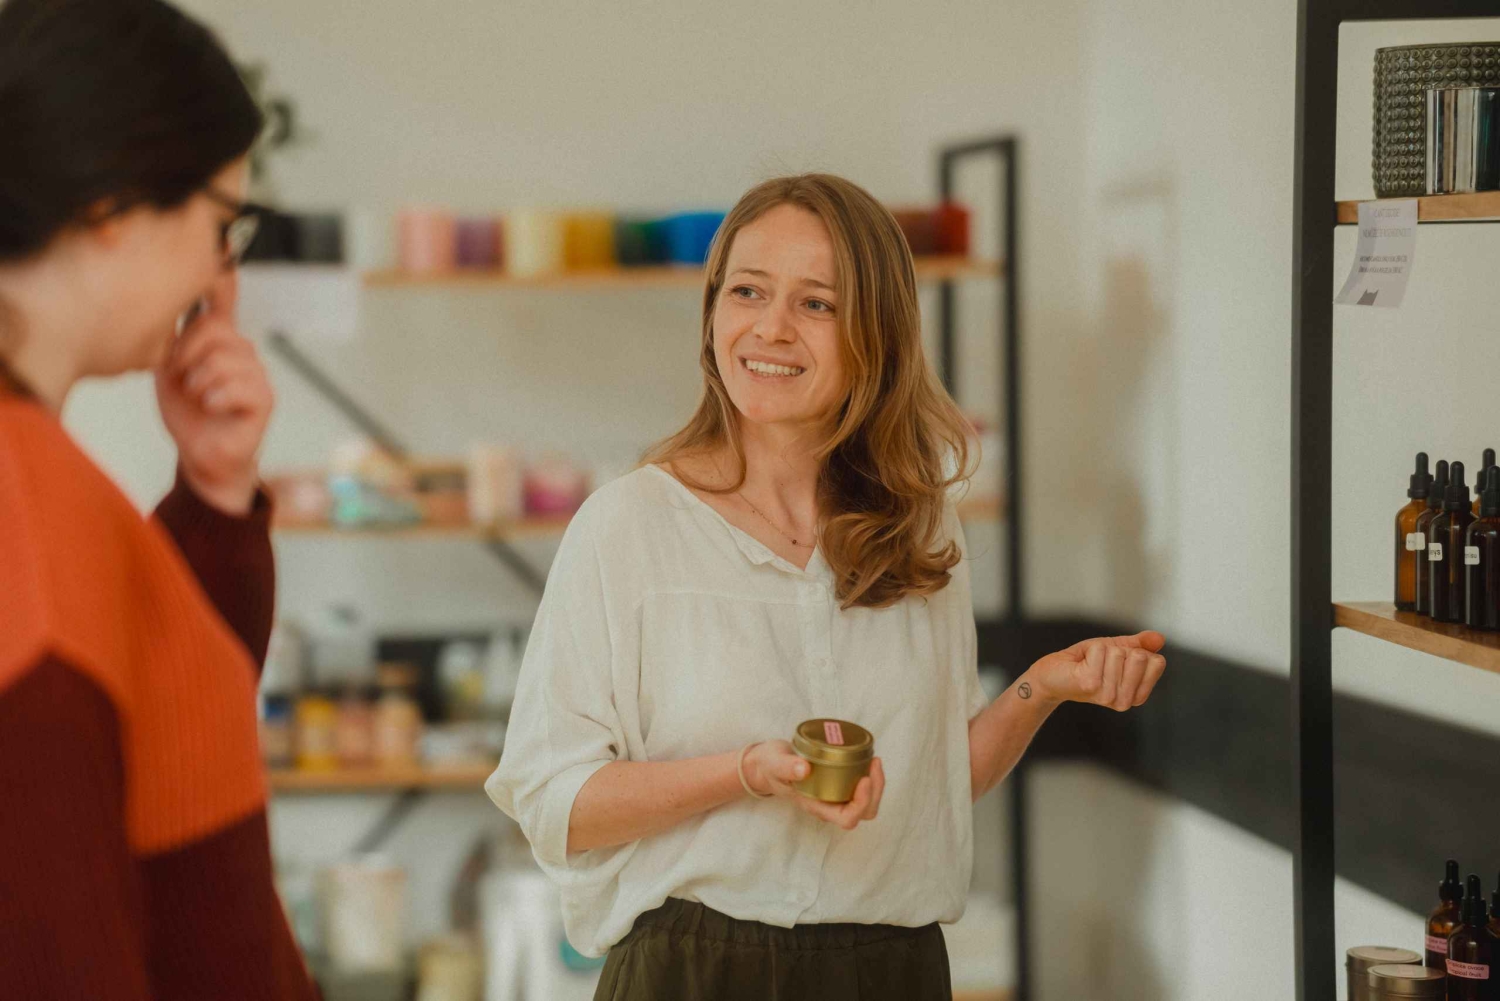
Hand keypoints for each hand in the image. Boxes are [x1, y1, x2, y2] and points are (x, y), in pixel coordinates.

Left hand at [155, 272, 273, 514]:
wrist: (201, 456)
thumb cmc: (188, 414)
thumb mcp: (170, 370)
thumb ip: (172, 339)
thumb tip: (167, 303)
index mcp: (221, 342)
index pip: (223, 303)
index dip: (222, 279)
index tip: (223, 246)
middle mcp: (243, 351)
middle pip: (211, 330)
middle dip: (185, 357)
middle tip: (184, 382)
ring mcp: (257, 374)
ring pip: (220, 360)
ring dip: (198, 384)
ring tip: (198, 399)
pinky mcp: (264, 398)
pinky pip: (233, 386)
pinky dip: (213, 400)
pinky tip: (213, 410)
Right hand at [743, 740, 884, 831]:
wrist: (765, 765)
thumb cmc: (770, 766)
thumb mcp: (774, 763)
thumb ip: (786, 766)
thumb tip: (804, 769)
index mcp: (815, 806)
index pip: (847, 818)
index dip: (861, 803)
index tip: (863, 778)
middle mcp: (828, 806)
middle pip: (863, 813)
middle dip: (875, 792)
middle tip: (874, 763)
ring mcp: (833, 797)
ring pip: (865, 804)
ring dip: (876, 785)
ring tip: (874, 761)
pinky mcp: (836, 786)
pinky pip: (860, 790)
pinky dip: (870, 777)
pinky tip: (868, 760)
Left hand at [1023, 630, 1166, 711]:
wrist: (1053, 673)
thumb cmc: (1085, 663)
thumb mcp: (1117, 650)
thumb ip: (1140, 645)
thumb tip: (1160, 638)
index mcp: (1137, 694)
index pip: (1157, 662)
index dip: (1138, 652)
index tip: (1120, 660)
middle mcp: (1125, 700)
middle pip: (1140, 657)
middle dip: (1120, 650)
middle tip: (1102, 662)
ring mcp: (1108, 695)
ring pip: (1119, 653)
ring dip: (1102, 651)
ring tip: (1090, 664)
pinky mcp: (1091, 685)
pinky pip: (1101, 651)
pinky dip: (1091, 650)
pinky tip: (1082, 664)